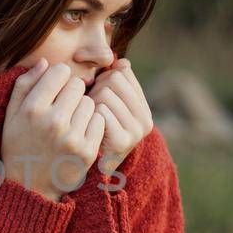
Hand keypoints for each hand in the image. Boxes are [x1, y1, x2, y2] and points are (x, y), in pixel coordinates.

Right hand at [1, 59, 105, 201]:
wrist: (30, 188)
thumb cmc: (19, 146)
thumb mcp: (11, 115)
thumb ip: (24, 85)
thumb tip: (45, 62)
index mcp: (32, 109)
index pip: (60, 71)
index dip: (59, 77)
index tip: (55, 89)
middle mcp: (53, 122)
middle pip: (78, 85)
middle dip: (71, 93)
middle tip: (63, 107)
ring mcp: (72, 137)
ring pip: (90, 103)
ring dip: (82, 109)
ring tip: (70, 122)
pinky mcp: (87, 151)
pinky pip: (99, 121)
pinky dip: (92, 125)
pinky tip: (79, 133)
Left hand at [88, 58, 153, 175]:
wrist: (87, 170)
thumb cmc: (91, 130)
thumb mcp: (105, 104)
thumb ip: (113, 82)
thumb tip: (121, 62)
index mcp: (143, 107)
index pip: (122, 72)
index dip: (103, 79)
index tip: (97, 94)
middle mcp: (146, 119)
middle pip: (113, 80)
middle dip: (96, 89)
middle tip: (90, 108)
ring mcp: (137, 131)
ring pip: (106, 94)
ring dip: (90, 103)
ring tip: (88, 119)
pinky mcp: (124, 142)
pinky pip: (101, 112)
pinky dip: (90, 117)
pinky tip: (88, 129)